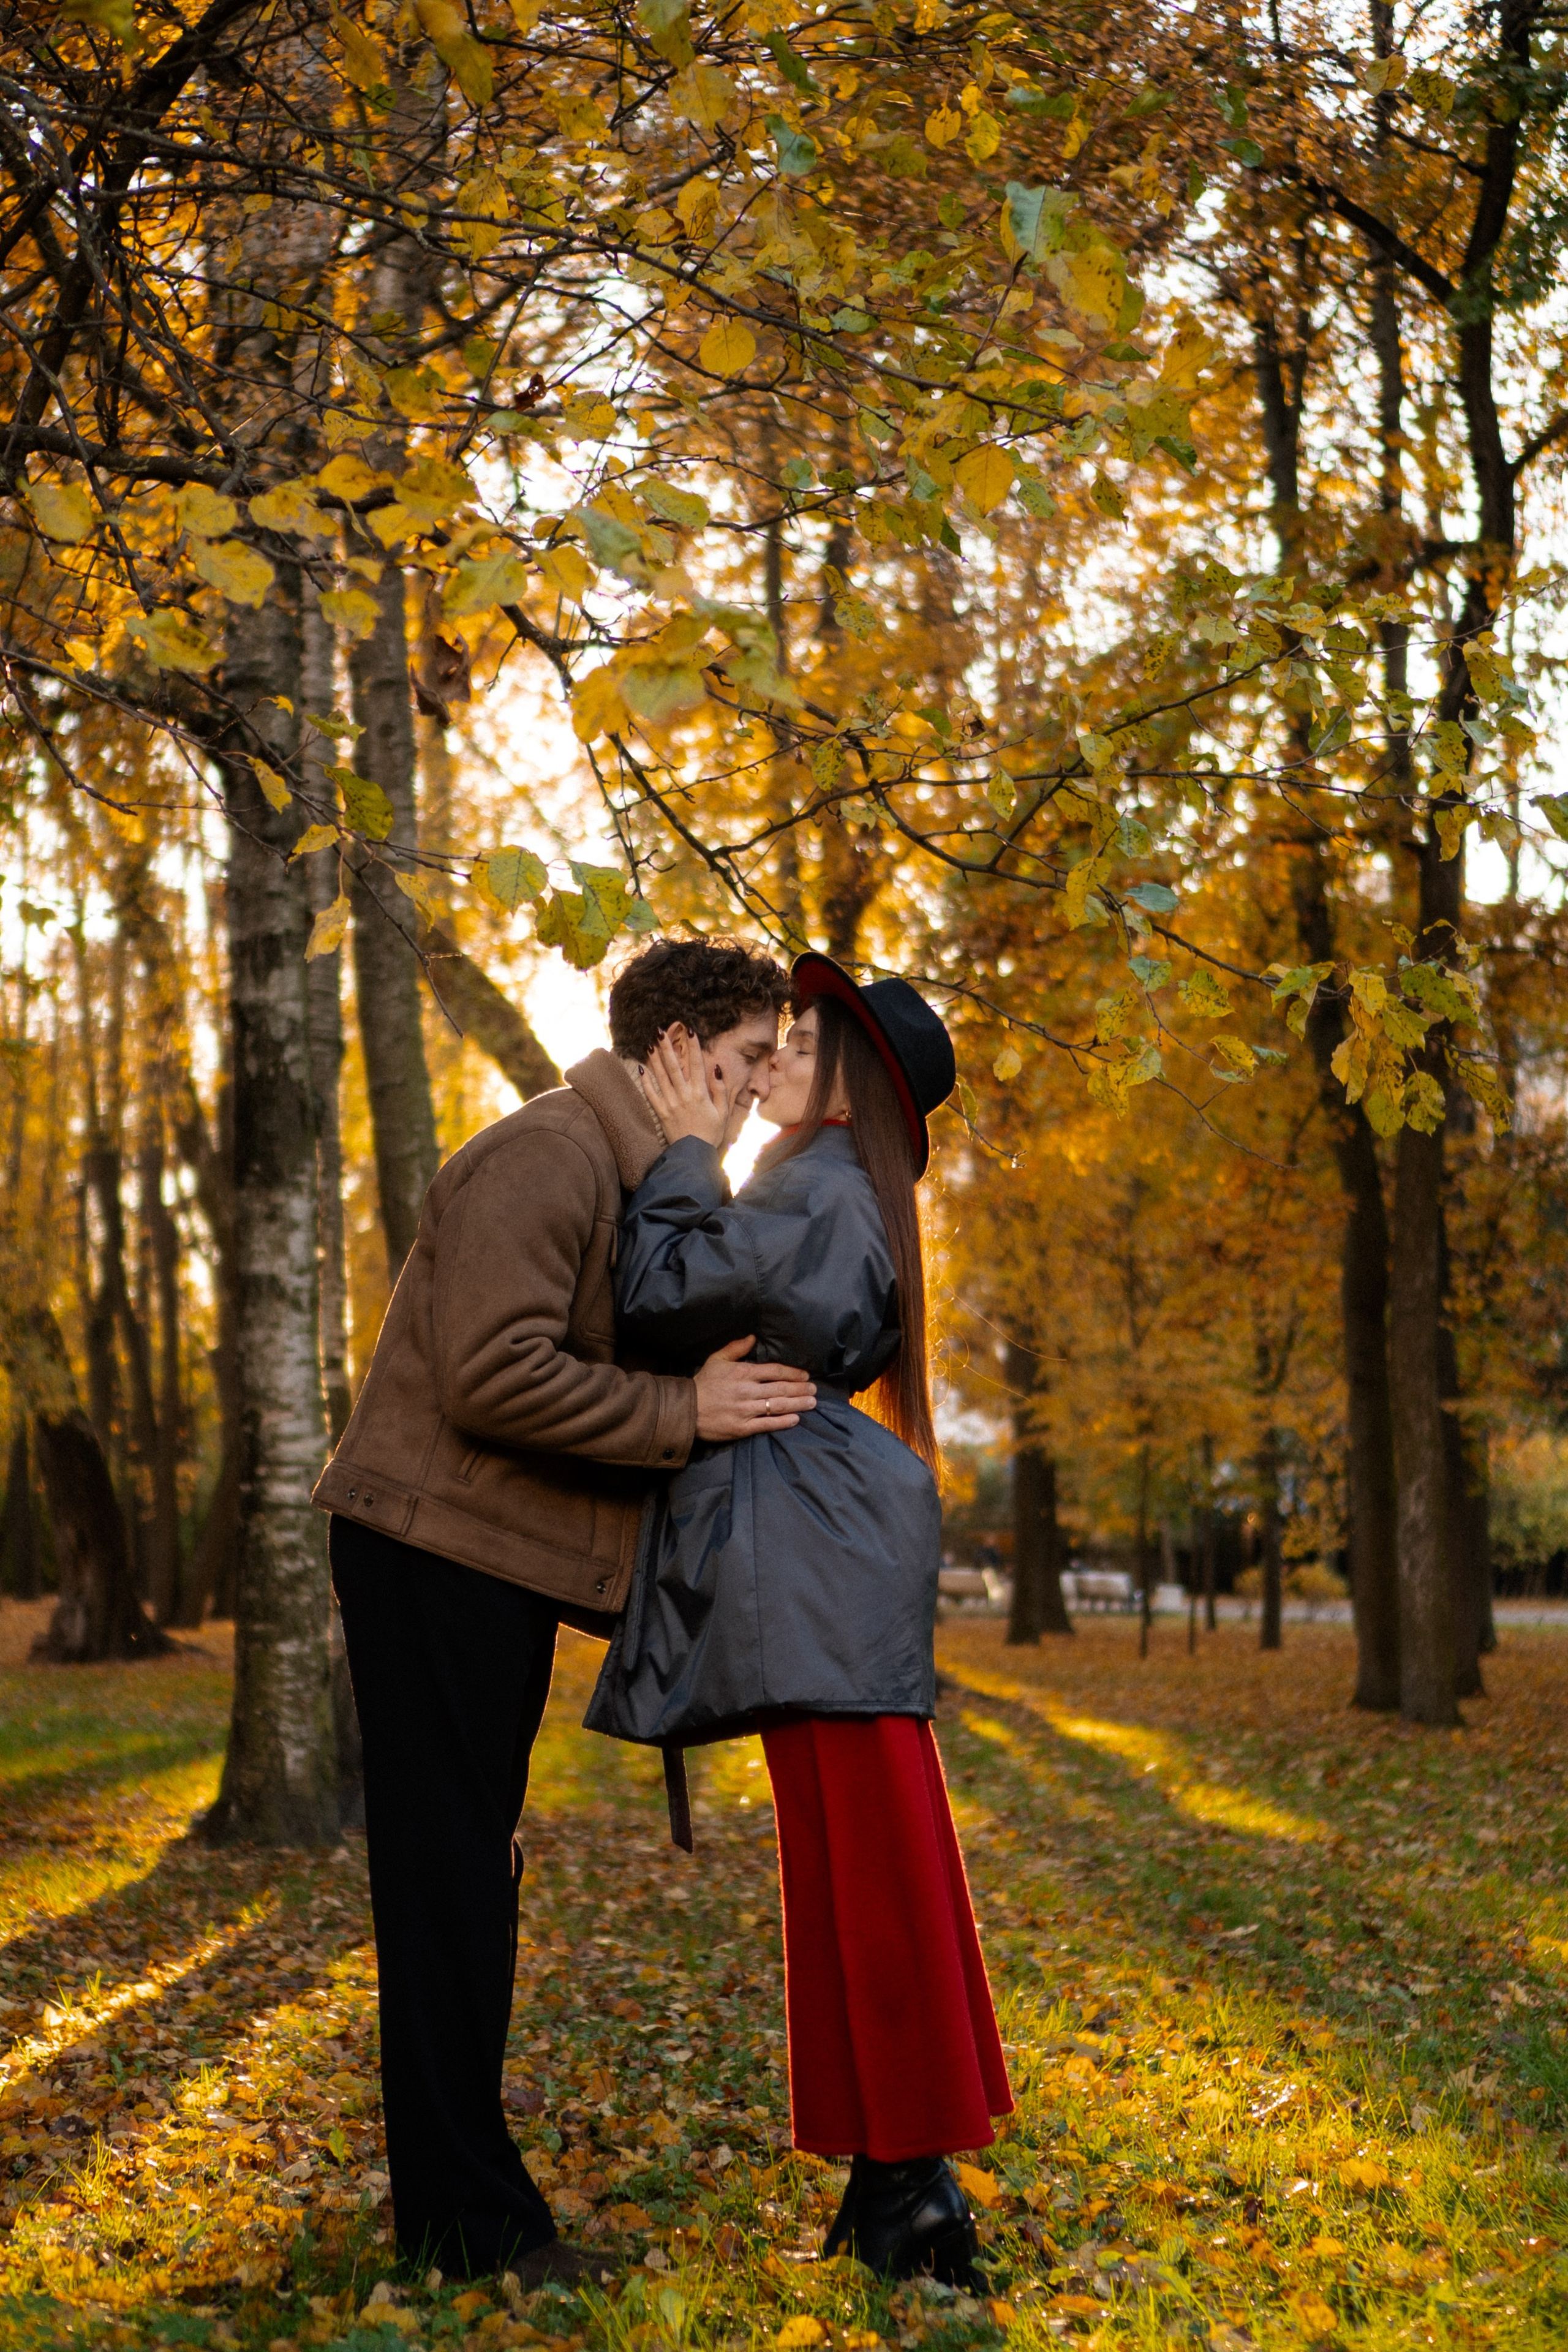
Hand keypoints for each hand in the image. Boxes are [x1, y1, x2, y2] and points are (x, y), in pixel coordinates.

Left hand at [641, 1027, 730, 1148]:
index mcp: (700, 1094)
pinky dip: (646, 1081)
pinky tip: (642, 1069)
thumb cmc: (711, 1134)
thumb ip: (720, 1090)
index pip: (697, 1064)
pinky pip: (651, 1094)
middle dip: (667, 1047)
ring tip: (650, 1044)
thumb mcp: (723, 1112)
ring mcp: (671, 1103)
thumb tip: (716, 1069)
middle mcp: (684, 1095)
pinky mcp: (661, 1113)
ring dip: (655, 1059)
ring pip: (661, 1077)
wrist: (694, 1154)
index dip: (693, 1046)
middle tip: (660, 1031)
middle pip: (674, 1066)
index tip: (690, 1030)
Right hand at [694, 1336, 816, 1440]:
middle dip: (800, 1389)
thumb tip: (753, 1337)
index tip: (805, 1375)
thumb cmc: (703, 1383)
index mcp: (743, 1373)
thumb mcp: (717, 1360)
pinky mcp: (742, 1428)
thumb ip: (736, 1348)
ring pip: (777, 1406)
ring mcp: (745, 1410)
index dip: (793, 1373)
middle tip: (814, 1390)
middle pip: (780, 1389)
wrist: (686, 1409)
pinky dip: (783, 1421)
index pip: (775, 1371)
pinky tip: (796, 1419)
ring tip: (811, 1402)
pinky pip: (767, 1424)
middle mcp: (747, 1391)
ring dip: (797, 1404)